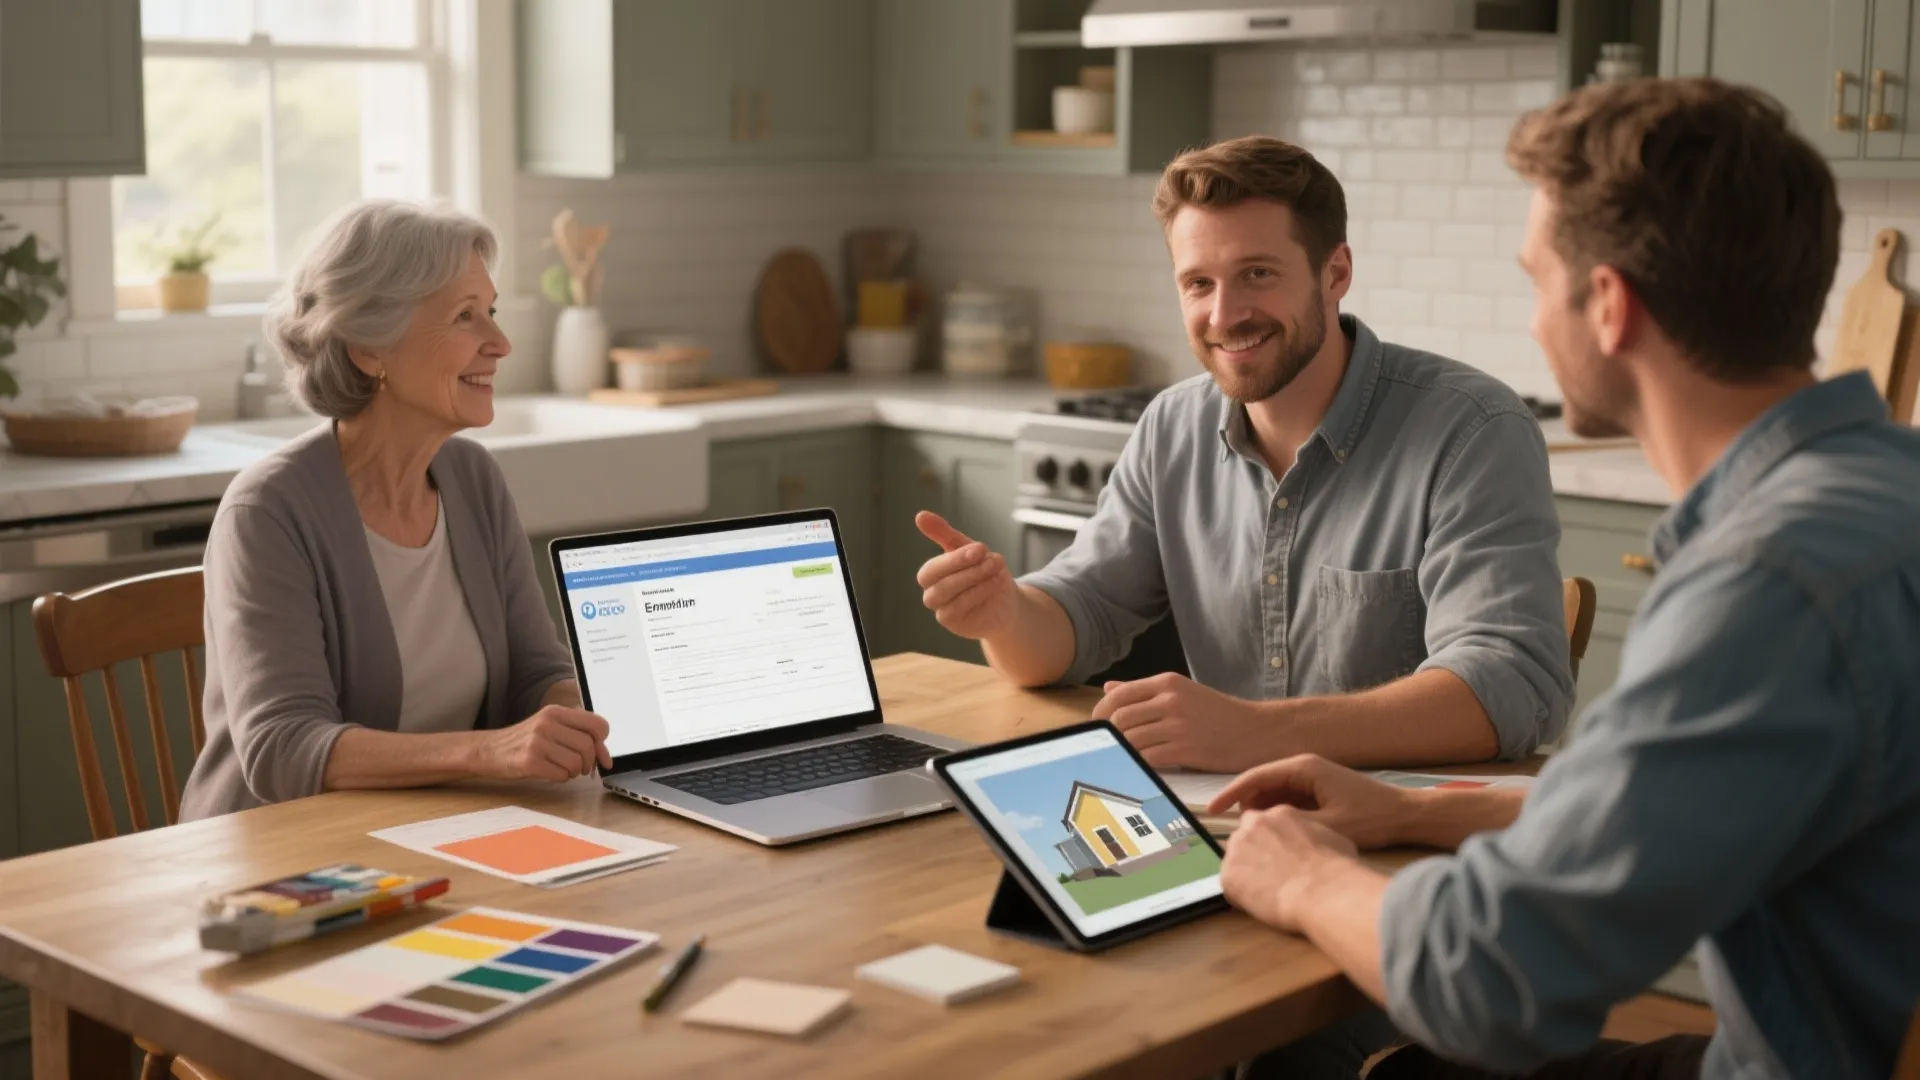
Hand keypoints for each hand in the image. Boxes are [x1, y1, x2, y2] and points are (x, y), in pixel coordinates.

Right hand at [477, 706, 611, 781]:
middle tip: (580, 767)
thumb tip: (606, 757)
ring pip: (576, 763)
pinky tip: (550, 773)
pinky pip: (561, 774)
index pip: (597, 724)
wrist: (489, 749)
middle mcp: (547, 723)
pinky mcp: (530, 761)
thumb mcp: (550, 726)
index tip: (600, 755)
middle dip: (589, 762)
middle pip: (588, 746)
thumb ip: (577, 733)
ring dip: (574, 771)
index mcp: (556, 711)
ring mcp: (537, 742)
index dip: (603, 743)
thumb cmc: (525, 740)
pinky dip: (561, 778)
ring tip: (562, 768)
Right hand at [915, 511, 1017, 640]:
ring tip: (996, 567)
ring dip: (975, 579)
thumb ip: (944, 534)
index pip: (931, 570)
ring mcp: (943, 612)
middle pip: (937, 584)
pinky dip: (980, 593)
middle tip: (988, 556)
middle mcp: (933, 595)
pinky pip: (962, 609)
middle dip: (964, 568)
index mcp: (932, 576)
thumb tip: (920, 515)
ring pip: (949, 596)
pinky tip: (996, 583)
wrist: (1007, 600)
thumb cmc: (984, 572)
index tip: (980, 548)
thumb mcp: (969, 550)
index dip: (953, 559)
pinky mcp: (956, 625)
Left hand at [1093, 673, 1274, 771]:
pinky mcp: (1185, 749)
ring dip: (1120, 752)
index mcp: (1167, 682)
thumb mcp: (1182, 692)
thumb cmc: (1218, 714)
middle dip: (1106, 735)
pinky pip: (1147, 758)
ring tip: (1117, 759)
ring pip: (1130, 739)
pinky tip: (1134, 768)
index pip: (1119, 695)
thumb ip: (1144, 691)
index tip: (1097, 727)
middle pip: (1119, 717)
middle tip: (1103, 747)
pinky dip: (1136, 764)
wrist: (1255, 732)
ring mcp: (1178, 724)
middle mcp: (1170, 700)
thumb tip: (1109, 687)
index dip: (1101, 713)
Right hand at [1207, 754, 1412, 849]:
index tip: (1212, 810)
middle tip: (1239, 834)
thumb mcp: (1330, 825)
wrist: (1406, 815)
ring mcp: (1312, 778)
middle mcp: (1305, 767)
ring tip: (1259, 840)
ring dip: (1263, 813)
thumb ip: (1292, 823)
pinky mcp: (1318, 790)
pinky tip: (1279, 836)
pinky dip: (1278, 815)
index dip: (1231, 793)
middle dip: (1246, 806)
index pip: (1256, 776)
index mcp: (1305, 768)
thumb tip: (1259, 825)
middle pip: (1261, 783)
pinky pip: (1287, 800)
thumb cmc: (1373, 818)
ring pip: (1273, 793)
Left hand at [1220, 806, 1357, 932]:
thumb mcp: (1331, 836)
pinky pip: (1230, 885)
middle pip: (1245, 836)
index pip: (1265, 822)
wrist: (1323, 892)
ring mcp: (1237, 850)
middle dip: (1255, 852)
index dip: (1271, 840)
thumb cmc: (1336, 866)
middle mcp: (1253, 825)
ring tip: (1267, 890)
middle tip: (1272, 873)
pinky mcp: (1228, 876)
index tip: (1280, 855)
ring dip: (1246, 871)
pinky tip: (1261, 903)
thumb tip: (1311, 842)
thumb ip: (1311, 833)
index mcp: (1279, 813)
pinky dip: (1241, 895)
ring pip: (1234, 859)